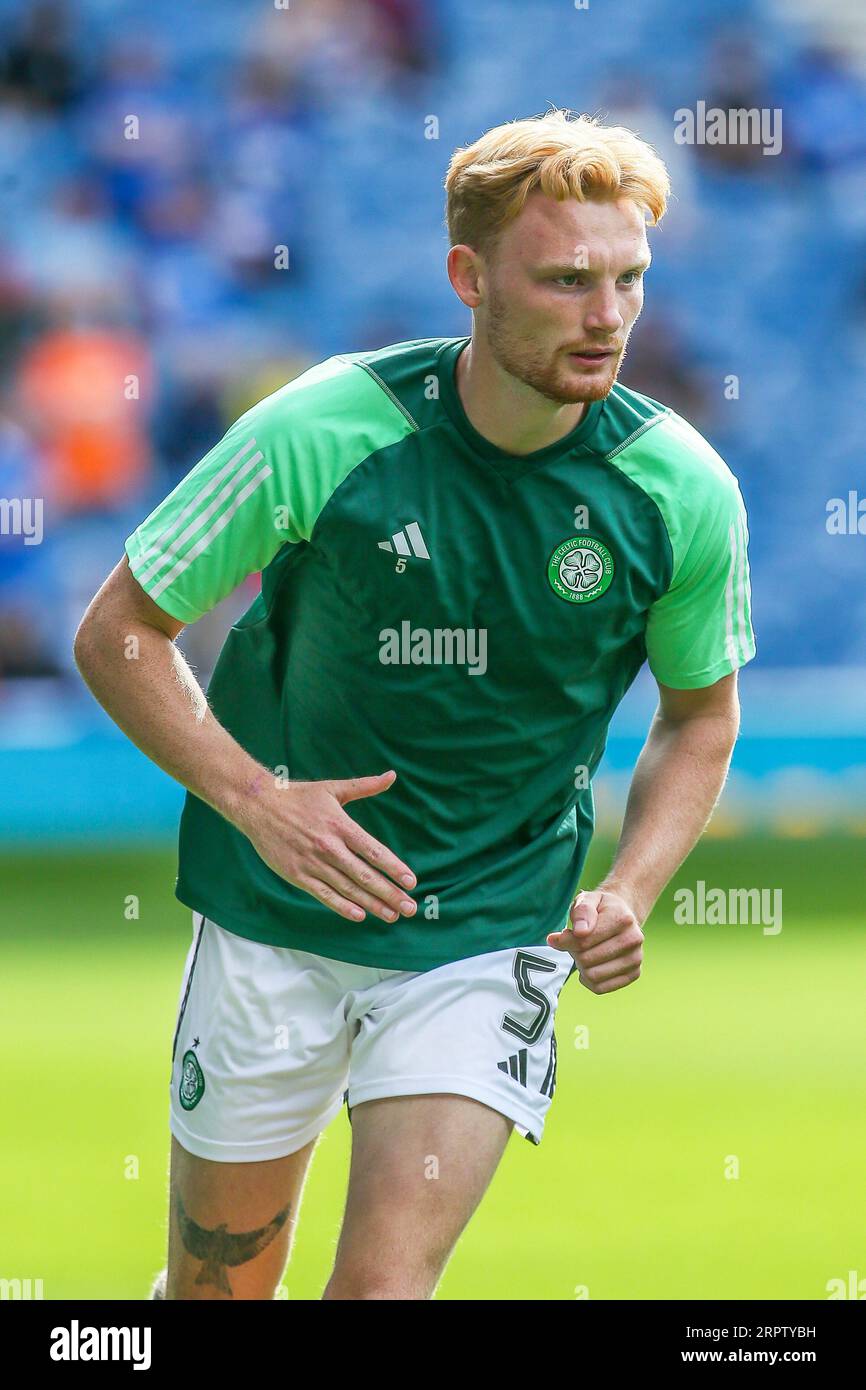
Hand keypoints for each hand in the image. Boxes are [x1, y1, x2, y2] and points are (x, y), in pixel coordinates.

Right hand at [241, 769, 416, 924]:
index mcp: (340, 826)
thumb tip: (391, 776)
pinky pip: (324, 895)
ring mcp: (312, 863)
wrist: (258, 806)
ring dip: (372, 904)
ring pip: (348, 889)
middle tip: (409, 908)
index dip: (394, 868)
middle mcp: (329, 847)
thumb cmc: (298, 796)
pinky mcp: (297, 875)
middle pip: (365, 875)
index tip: (411, 882)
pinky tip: (360, 915)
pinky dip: (342, 907)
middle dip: (390, 893)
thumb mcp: (333, 788)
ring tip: (392, 915)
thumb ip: (365, 786)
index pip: (374, 851)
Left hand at [547, 888, 643, 993]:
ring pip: (593, 976)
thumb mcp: (587, 900)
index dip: (564, 941)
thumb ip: (581, 912)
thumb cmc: (600, 909)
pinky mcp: (634, 974)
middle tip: (575, 943)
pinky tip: (591, 966)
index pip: (583, 941)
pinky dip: (588, 980)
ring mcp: (636, 958)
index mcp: (623, 919)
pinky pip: (600, 988)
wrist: (622, 918)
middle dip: (574, 952)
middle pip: (586, 960)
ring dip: (581, 967)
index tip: (557, 937)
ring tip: (584, 953)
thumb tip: (579, 932)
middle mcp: (634, 939)